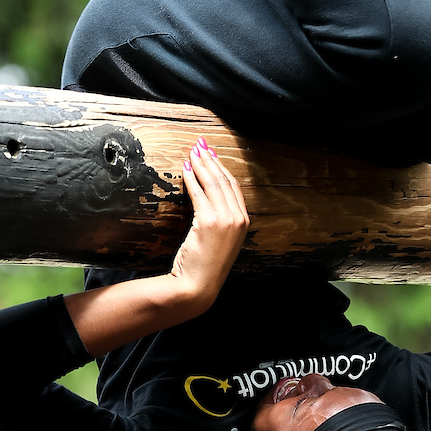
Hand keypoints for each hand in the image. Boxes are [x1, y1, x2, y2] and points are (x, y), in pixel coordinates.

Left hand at [170, 137, 249, 311]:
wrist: (197, 285)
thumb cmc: (205, 265)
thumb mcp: (219, 240)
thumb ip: (219, 220)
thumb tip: (208, 199)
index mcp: (244, 222)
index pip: (234, 187)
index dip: (222, 168)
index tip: (211, 154)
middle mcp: (238, 219)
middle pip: (224, 181)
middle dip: (211, 160)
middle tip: (200, 145)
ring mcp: (226, 220)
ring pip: (213, 183)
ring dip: (201, 164)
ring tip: (192, 152)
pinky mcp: (209, 222)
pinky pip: (199, 194)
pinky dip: (192, 178)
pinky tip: (185, 168)